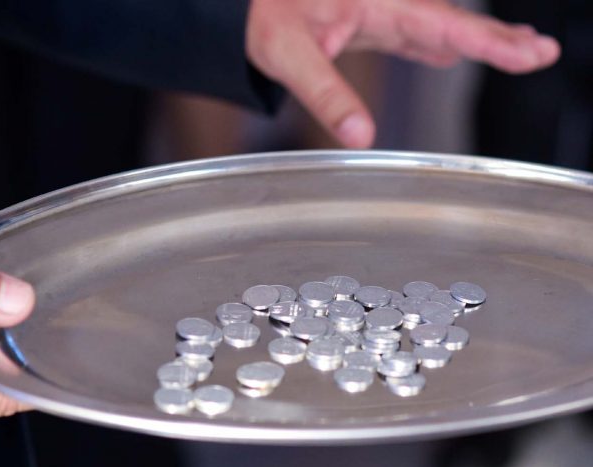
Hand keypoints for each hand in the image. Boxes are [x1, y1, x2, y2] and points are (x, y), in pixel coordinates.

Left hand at [246, 0, 560, 147]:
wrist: (240, 4)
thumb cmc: (261, 16)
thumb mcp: (289, 54)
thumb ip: (326, 93)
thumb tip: (361, 137)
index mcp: (376, 2)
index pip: (443, 25)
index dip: (488, 41)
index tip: (529, 52)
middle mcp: (384, 3)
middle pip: (452, 22)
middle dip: (498, 38)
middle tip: (542, 52)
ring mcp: (378, 12)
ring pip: (437, 26)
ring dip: (476, 40)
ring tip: (517, 51)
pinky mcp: (367, 23)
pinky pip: (413, 32)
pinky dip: (439, 44)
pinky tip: (448, 53)